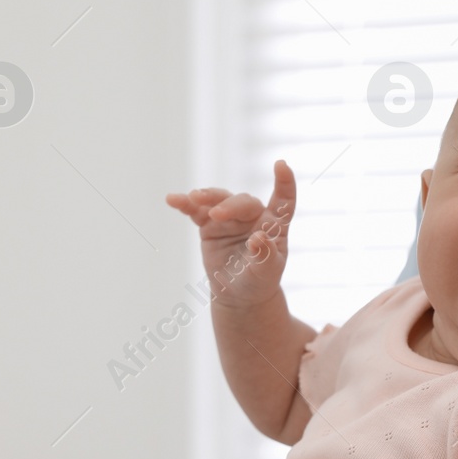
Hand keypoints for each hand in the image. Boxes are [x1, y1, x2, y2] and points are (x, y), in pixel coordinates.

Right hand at [166, 159, 295, 308]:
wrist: (238, 293)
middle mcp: (253, 216)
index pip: (284, 201)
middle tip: (215, 214)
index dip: (285, 183)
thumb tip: (258, 238)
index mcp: (274, 225)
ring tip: (192, 198)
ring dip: (206, 196)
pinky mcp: (209, 223)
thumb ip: (265, 254)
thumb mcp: (266, 272)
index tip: (281, 165)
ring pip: (219, 199)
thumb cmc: (259, 280)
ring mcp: (230, 217)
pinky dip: (185, 204)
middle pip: (243, 202)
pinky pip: (197, 210)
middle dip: (229, 205)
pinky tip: (173, 199)